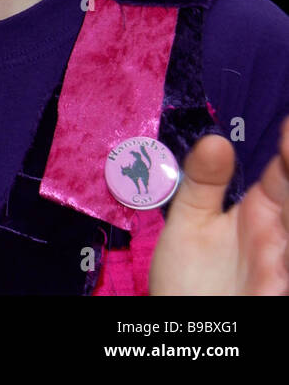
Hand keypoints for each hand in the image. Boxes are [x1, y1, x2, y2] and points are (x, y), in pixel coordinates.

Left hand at [149, 121, 288, 293]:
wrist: (184, 322)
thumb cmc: (189, 277)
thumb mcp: (190, 222)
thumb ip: (202, 182)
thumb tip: (215, 140)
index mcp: (262, 213)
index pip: (285, 175)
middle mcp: (281, 239)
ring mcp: (284, 268)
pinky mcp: (280, 295)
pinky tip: (286, 248)